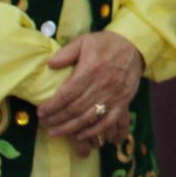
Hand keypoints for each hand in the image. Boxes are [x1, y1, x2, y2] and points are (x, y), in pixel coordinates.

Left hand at [37, 32, 144, 153]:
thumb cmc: (106, 43)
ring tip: (56, 132)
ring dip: (71, 128)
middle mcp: (102, 85)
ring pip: (89, 118)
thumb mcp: (84, 41)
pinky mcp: (123, 101)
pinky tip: (80, 135)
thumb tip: (50, 64)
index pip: (67, 94)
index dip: (52, 106)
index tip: (41, 112)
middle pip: (75, 108)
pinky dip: (94, 131)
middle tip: (45, 124)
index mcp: (90, 70)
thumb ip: (66, 52)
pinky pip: (108, 121)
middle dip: (57, 119)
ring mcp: (114, 95)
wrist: (135, 46)